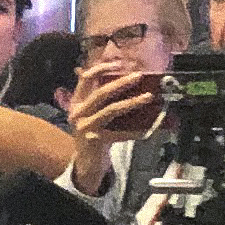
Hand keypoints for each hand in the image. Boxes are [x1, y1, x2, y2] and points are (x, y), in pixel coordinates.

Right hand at [65, 61, 161, 195]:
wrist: (85, 161)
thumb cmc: (94, 133)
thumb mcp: (92, 113)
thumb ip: (101, 97)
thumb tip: (126, 78)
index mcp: (77, 102)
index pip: (85, 78)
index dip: (101, 68)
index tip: (119, 63)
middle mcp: (78, 113)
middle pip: (101, 93)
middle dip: (121, 83)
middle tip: (138, 76)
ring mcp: (85, 127)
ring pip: (111, 110)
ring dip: (131, 103)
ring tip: (148, 97)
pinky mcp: (94, 140)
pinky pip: (118, 133)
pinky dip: (133, 131)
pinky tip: (146, 130)